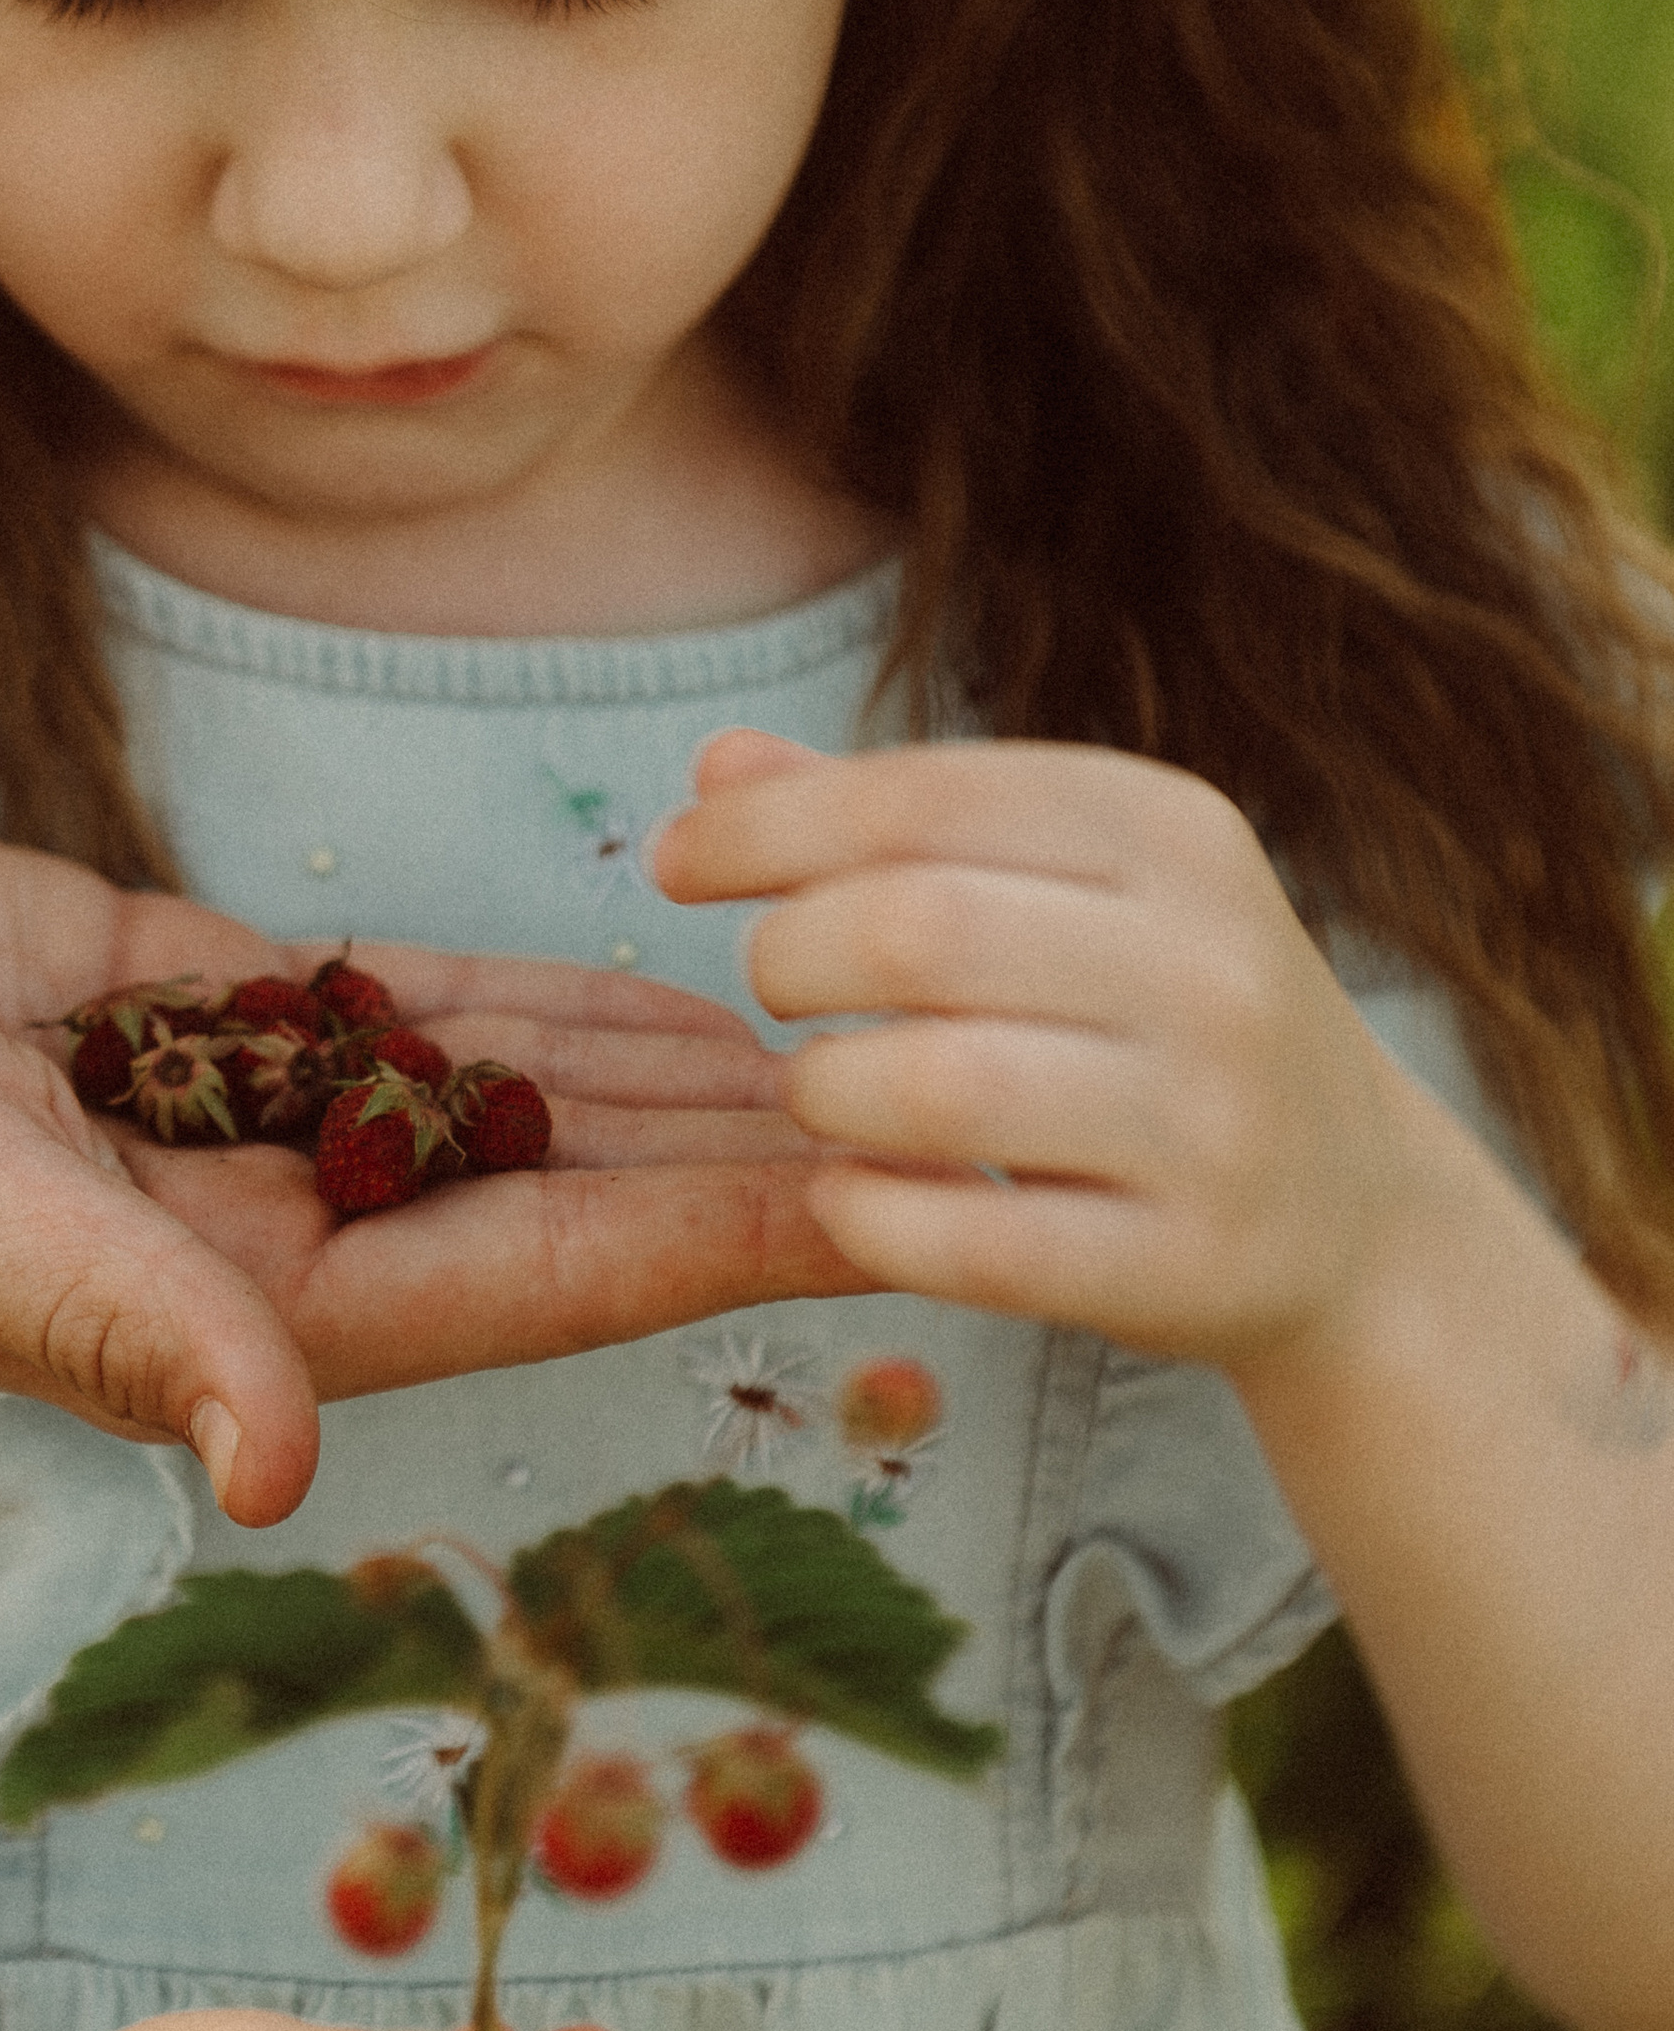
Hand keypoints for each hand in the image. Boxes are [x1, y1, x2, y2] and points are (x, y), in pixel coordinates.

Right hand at [0, 775, 867, 1526]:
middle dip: (733, 1169)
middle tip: (927, 1113)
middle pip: (551, 1205)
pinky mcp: (172, 1003)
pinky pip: (389, 1008)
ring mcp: (216, 1122)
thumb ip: (121, 1314)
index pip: (526, 1283)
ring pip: (493, 1105)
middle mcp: (244, 1237)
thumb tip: (278, 1463)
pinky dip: (521, 998)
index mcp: (217, 1308)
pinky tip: (652, 979)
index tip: (880, 1213)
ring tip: (838, 1045)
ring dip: (659, 1082)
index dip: (711, 1250)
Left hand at [654, 724, 1423, 1374]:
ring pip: (937, 1088)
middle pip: (917, 931)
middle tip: (771, 988)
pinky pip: (975, 1241)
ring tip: (819, 1092)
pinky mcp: (1187, 1263)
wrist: (1354, 1210)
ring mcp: (1213, 1123)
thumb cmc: (1153, 1020)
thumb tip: (717, 767)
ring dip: (823, 1091)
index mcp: (1176, 830)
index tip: (676, 860)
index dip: (770, 827)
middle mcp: (1212, 962)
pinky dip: (870, 1214)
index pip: (924, 795)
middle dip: (791, 957)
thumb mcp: (1064, 889)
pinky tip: (846, 1193)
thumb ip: (896, 828)